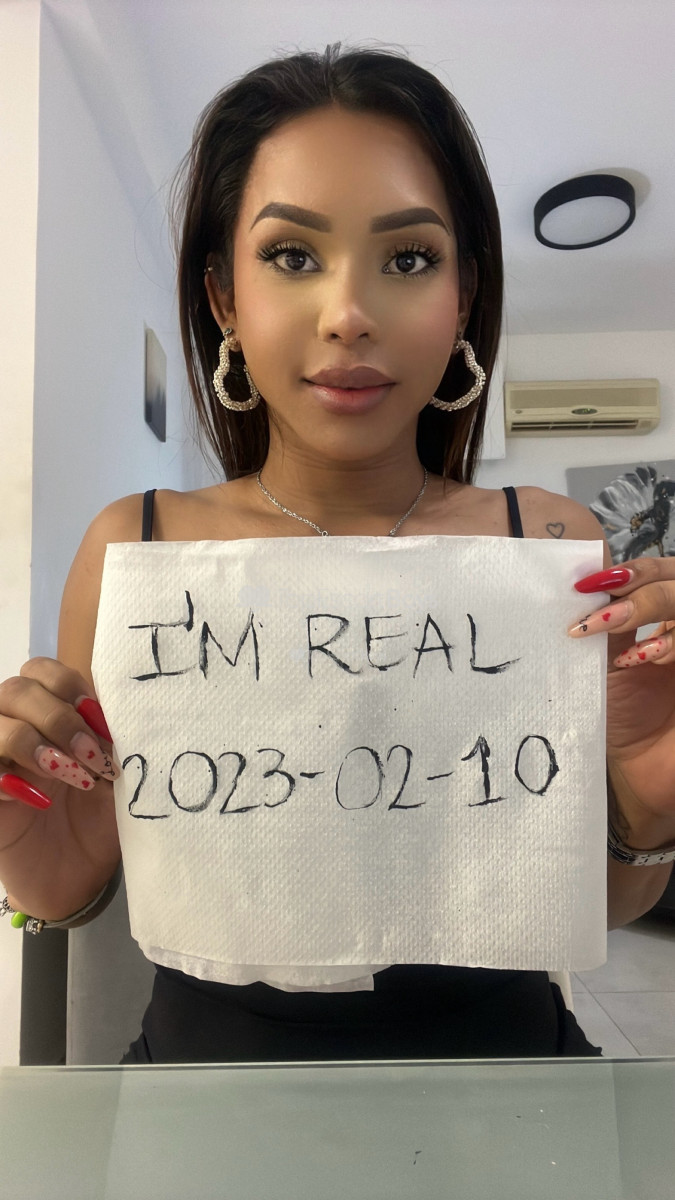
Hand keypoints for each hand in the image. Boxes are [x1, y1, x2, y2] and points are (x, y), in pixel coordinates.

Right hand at [0, 658, 116, 847]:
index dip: (71, 687)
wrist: (77, 878)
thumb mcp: (112, 776)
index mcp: (47, 712)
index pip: (43, 670)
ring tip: (70, 777)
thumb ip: (109, 739)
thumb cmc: (96, 820)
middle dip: (60, 719)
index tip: (104, 725)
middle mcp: (14, 726)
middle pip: (17, 689)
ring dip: (36, 744)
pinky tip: (38, 801)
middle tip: (92, 758)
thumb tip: (121, 710)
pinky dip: (9, 778)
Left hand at [569, 557, 674, 834]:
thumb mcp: (605, 666)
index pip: (662, 572)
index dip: (635, 569)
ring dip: (658, 614)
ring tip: (626, 647)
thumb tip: (579, 586)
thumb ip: (604, 626)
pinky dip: (672, 644)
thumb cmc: (621, 722)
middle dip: (645, 591)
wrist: (637, 779)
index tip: (586, 584)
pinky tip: (645, 661)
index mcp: (666, 620)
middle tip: (605, 615)